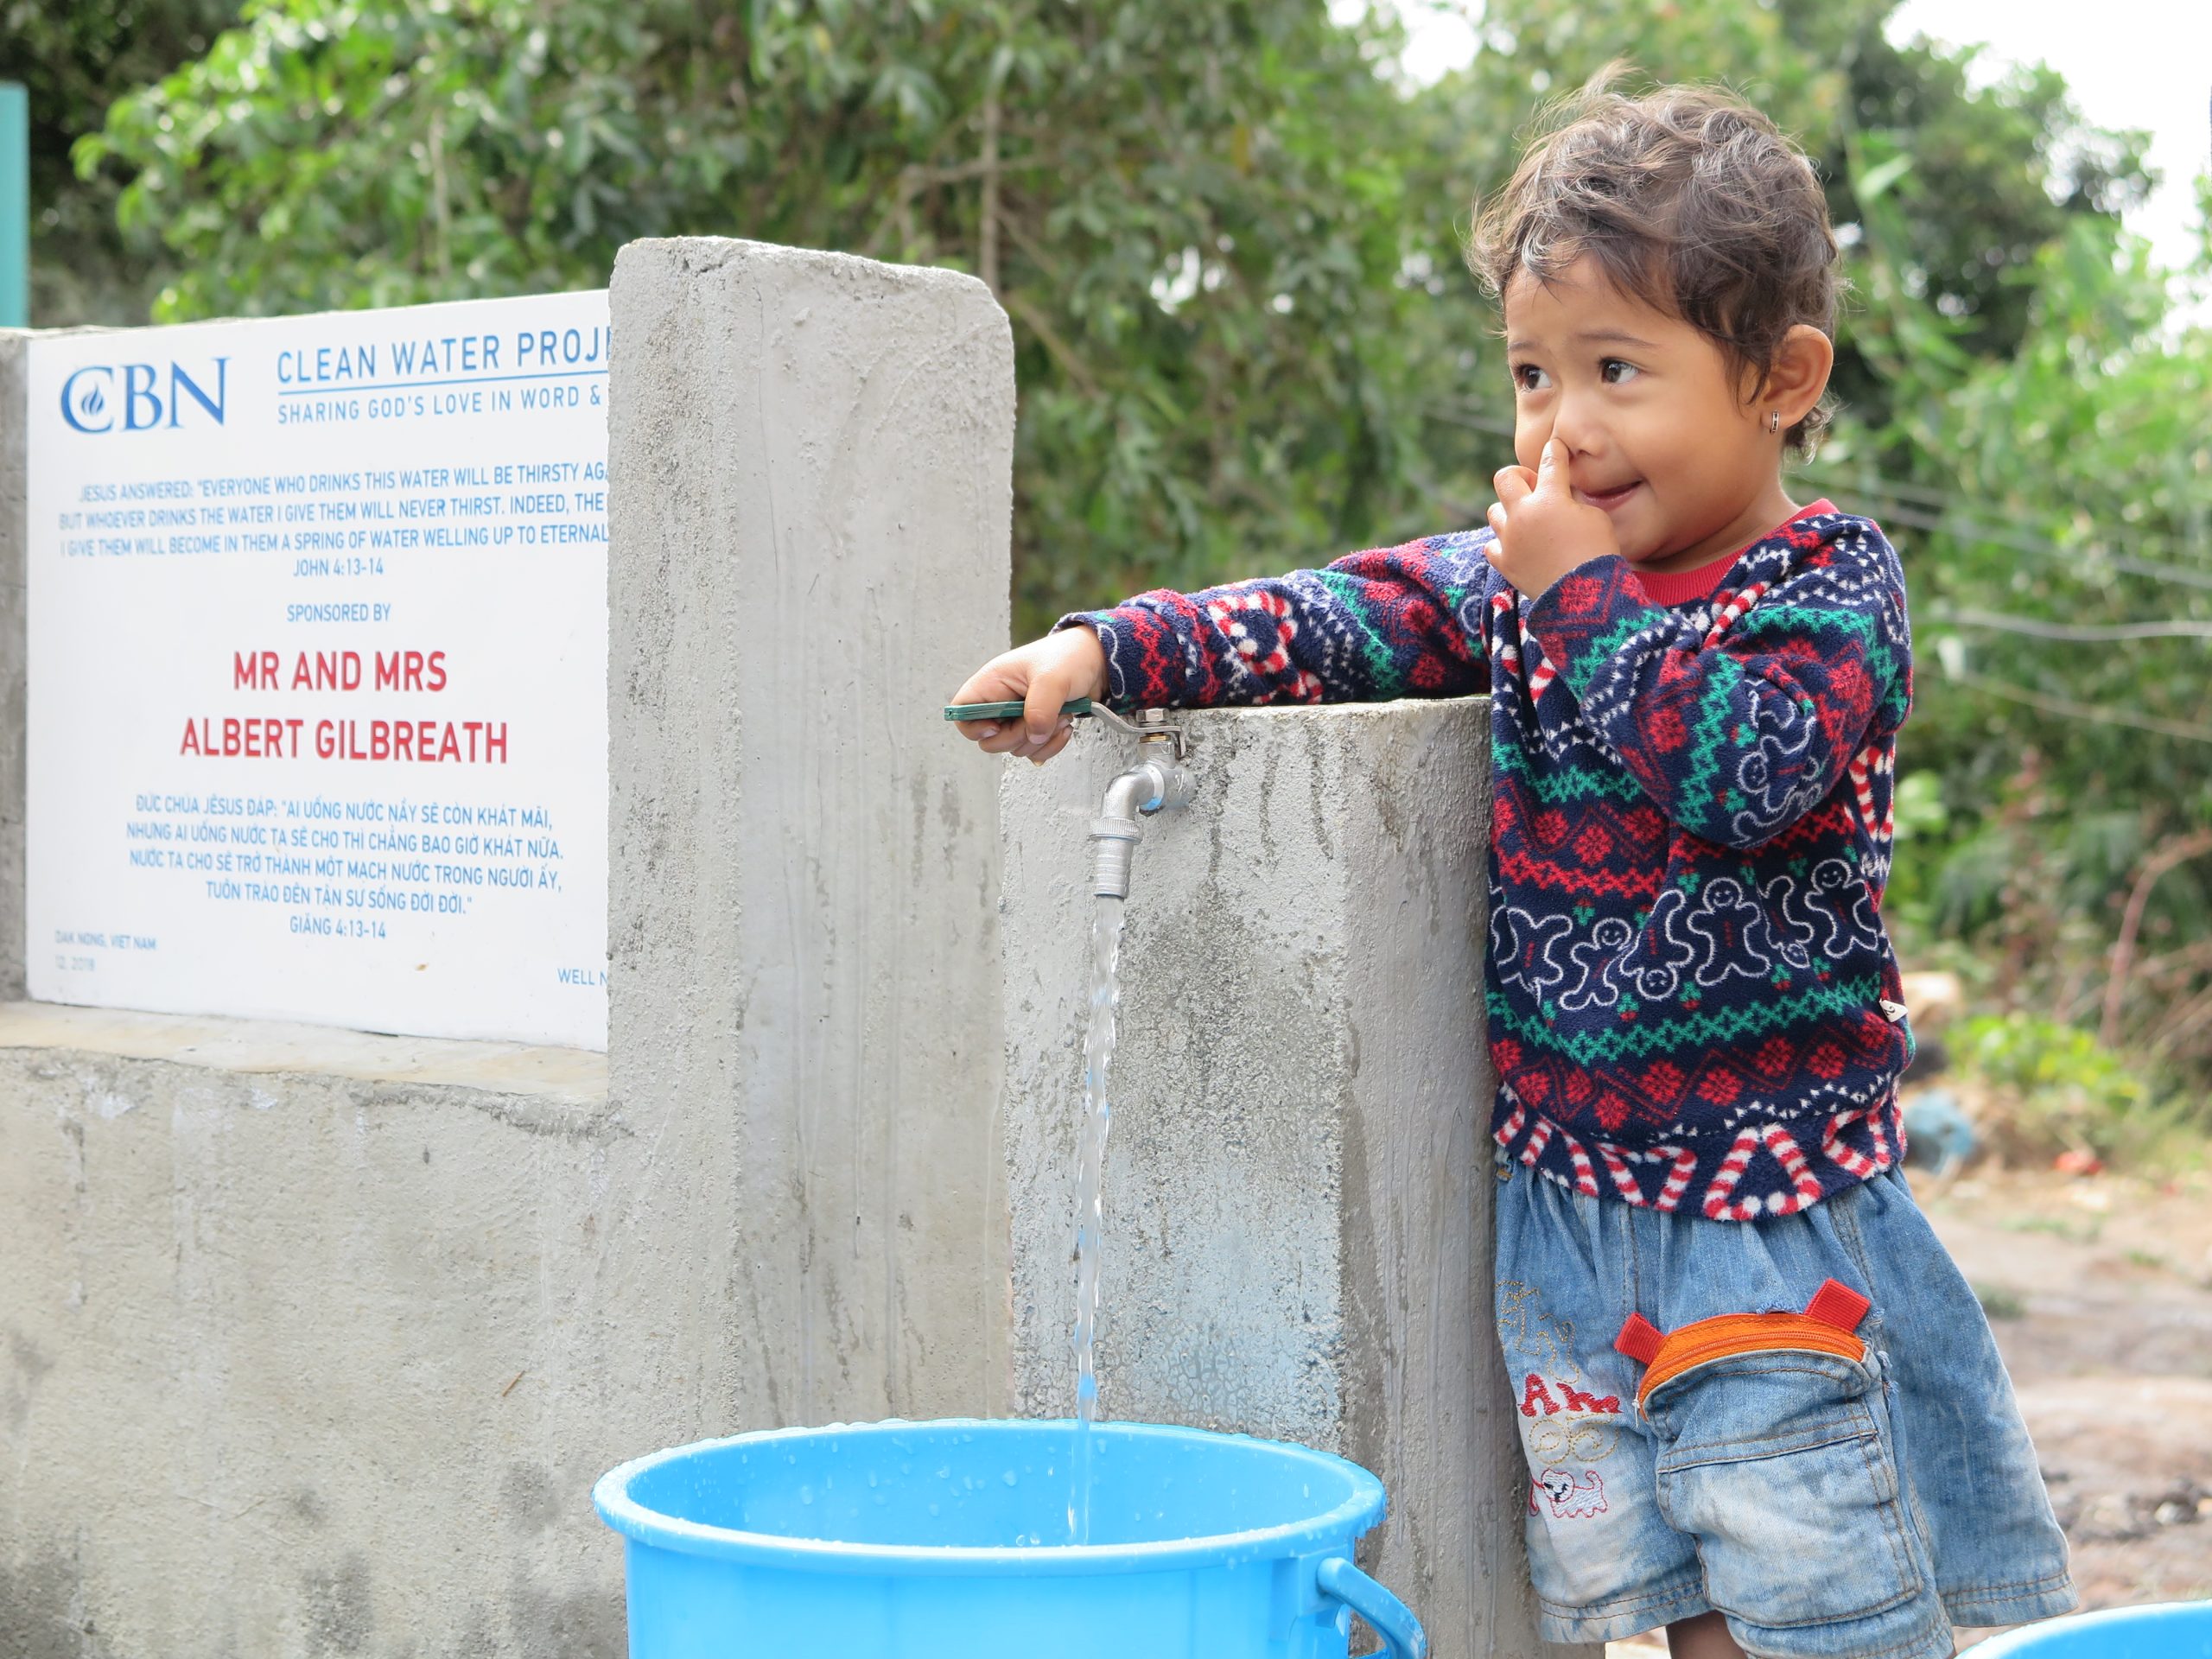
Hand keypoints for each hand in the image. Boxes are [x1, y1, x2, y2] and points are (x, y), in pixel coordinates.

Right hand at [949, 628, 1108, 764]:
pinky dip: (1051, 745)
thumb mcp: (1053, 678)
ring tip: (1059, 716)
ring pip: (1014, 748)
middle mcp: (1001, 701)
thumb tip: (1034, 735)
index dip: (973, 726)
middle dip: (1017, 736)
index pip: (962, 711)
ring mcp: (1018, 716)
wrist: (1098, 661)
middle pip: (989, 739)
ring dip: (1040, 740)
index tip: (999, 725)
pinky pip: (1034, 750)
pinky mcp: (1036, 726)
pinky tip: (1064, 726)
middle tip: (1040, 719)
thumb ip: (1040, 709)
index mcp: (993, 682)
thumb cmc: (1070, 656)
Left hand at [1485, 439, 1620, 599]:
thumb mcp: (1595, 518)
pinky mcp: (1504, 563)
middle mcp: (1522, 515)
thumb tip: (1563, 499)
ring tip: (1527, 521)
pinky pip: (1491, 545)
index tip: (1555, 446)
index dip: (1554, 450)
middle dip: (1519, 477)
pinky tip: (1517, 546)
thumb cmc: (1598, 554)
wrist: (1585, 597)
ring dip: (1509, 512)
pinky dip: (1502, 543)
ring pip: (1493, 512)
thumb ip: (1574, 502)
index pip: (1550, 461)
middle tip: (1535, 488)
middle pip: (1504, 478)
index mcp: (1550, 498)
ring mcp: (1509, 539)